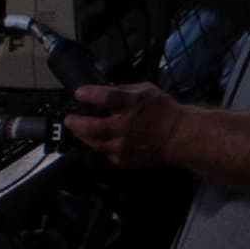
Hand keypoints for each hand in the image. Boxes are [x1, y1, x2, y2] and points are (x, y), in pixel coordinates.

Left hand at [69, 81, 185, 168]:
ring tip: (78, 128)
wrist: (179, 136)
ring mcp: (123, 145)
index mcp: (131, 104)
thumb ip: (121, 90)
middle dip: (75, 121)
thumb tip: (100, 90)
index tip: (79, 93)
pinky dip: (97, 145)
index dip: (87, 94)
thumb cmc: (163, 110)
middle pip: (91, 126)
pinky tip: (96, 139)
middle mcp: (125, 126)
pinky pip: (103, 152)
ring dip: (82, 135)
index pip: (105, 98)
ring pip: (93, 142)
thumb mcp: (144, 90)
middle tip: (70, 119)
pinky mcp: (124, 159)